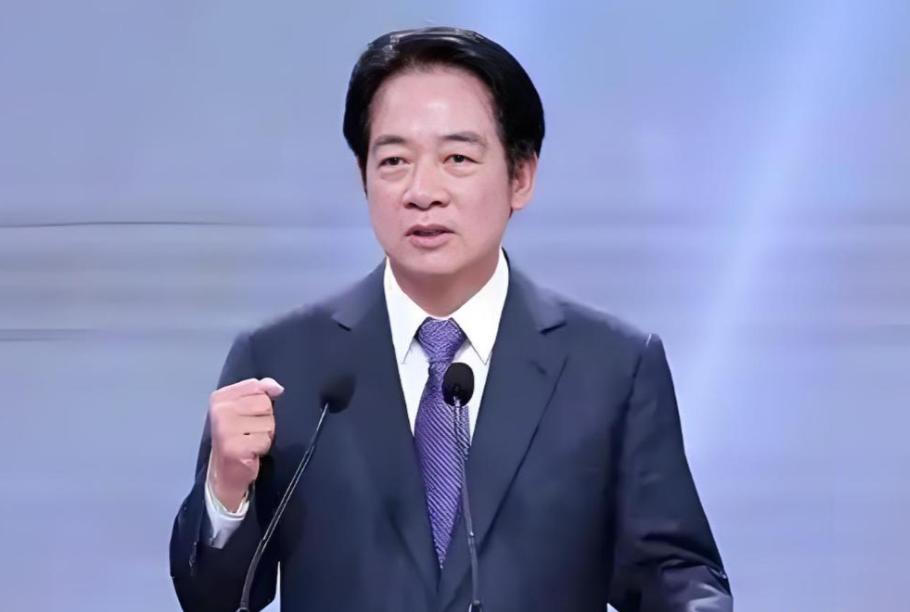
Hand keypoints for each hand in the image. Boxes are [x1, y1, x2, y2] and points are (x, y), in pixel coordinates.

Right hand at [207, 377, 283, 510]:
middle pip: (265, 403)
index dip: (261, 402)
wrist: (225, 473)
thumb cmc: (238, 438)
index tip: (249, 416)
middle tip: (250, 432)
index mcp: (220, 397)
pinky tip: (250, 452)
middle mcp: (220, 410)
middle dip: (264, 420)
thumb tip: (277, 388)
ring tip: (250, 442)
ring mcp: (225, 429)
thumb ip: (260, 391)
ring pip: (268, 422)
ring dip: (265, 434)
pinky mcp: (234, 447)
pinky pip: (265, 440)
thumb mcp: (244, 408)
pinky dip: (262, 448)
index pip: (256, 386)